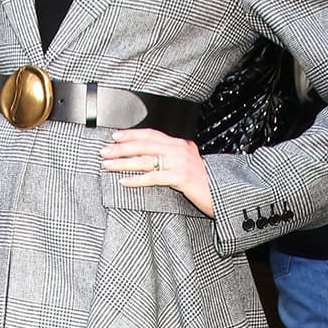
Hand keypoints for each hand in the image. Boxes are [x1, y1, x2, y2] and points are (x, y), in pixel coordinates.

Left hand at [100, 128, 215, 217]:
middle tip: (104, 152)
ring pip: (146, 160)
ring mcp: (181, 163)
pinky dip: (137, 179)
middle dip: (121, 148)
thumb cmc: (203, 182)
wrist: (222, 193)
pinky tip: (124, 181)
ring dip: (124, 163)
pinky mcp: (182, 177)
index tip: (115, 136)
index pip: (151, 134)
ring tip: (108, 165)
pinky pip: (154, 177)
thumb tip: (148, 157)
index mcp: (180, 144)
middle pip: (145, 145)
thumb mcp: (188, 164)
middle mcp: (180, 150)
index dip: (131, 134)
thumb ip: (172, 158)